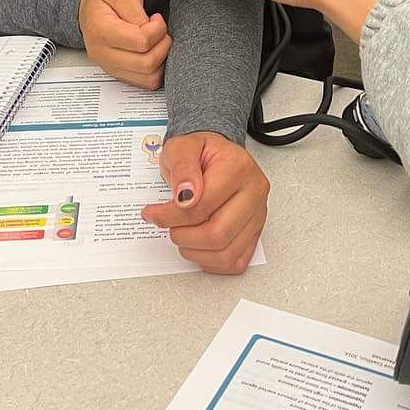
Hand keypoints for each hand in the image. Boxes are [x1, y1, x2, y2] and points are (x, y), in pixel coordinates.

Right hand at [78, 0, 170, 89]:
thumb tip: (150, 28)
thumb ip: (137, 10)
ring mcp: (110, 67)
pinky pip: (145, 83)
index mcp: (101, 32)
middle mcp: (103, 54)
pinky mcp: (118, 74)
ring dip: (162, 59)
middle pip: (147, 63)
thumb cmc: (104, 1)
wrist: (89, 11)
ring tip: (157, 42)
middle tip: (161, 31)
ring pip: (149, 78)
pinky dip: (156, 70)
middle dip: (163, 45)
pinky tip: (153, 53)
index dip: (158, 29)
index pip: (141, 42)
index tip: (156, 19)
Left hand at [142, 131, 268, 274]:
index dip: (170, 216)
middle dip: (183, 236)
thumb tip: (185, 193)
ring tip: (182, 235)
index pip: (202, 205)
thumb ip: (182, 167)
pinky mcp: (255, 232)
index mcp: (238, 168)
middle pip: (217, 234)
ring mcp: (257, 215)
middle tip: (168, 226)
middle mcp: (253, 192)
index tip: (152, 213)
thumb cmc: (201, 153)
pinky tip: (197, 246)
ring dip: (195, 252)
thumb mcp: (182, 147)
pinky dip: (211, 262)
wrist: (218, 156)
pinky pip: (235, 261)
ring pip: (226, 254)